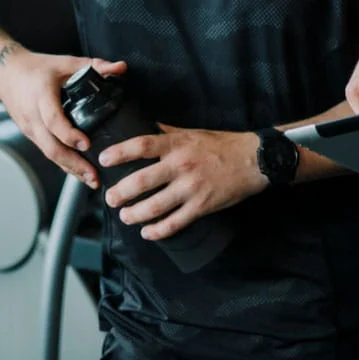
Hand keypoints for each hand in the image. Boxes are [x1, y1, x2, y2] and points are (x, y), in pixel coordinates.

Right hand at [0, 48, 126, 187]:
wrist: (7, 74)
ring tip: (91, 179)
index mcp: (42, 97)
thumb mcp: (66, 62)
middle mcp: (34, 117)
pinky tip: (78, 172)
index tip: (86, 144)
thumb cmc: (38, 68)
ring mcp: (30, 129)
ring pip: (49, 154)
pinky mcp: (31, 135)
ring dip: (70, 169)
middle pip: (51, 146)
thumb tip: (121, 68)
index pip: (53, 120)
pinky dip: (63, 164)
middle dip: (73, 164)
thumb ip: (95, 65)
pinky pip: (47, 152)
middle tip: (94, 175)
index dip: (69, 134)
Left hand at [100, 126, 267, 238]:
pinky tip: (148, 232)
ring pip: (154, 207)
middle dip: (121, 193)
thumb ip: (170, 132)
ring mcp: (191, 188)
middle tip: (110, 199)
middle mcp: (181, 165)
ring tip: (126, 216)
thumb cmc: (224, 144)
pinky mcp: (201, 206)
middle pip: (141, 181)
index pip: (142, 145)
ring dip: (134, 215)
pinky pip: (174, 223)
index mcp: (178, 144)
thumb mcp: (194, 132)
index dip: (120, 152)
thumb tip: (149, 127)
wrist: (254, 160)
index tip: (103, 159)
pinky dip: (157, 231)